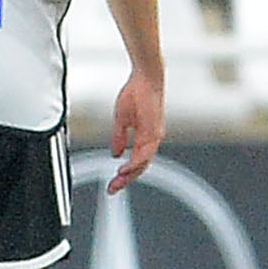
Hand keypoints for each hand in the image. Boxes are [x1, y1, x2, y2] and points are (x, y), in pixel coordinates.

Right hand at [107, 71, 164, 192]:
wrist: (146, 79)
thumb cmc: (136, 94)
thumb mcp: (122, 120)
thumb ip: (119, 138)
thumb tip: (116, 154)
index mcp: (146, 137)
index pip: (136, 161)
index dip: (125, 174)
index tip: (113, 183)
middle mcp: (153, 139)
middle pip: (141, 166)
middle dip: (126, 180)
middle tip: (112, 189)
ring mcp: (155, 135)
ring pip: (144, 162)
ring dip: (130, 174)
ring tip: (117, 182)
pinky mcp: (153, 131)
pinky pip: (145, 152)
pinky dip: (135, 162)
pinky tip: (125, 168)